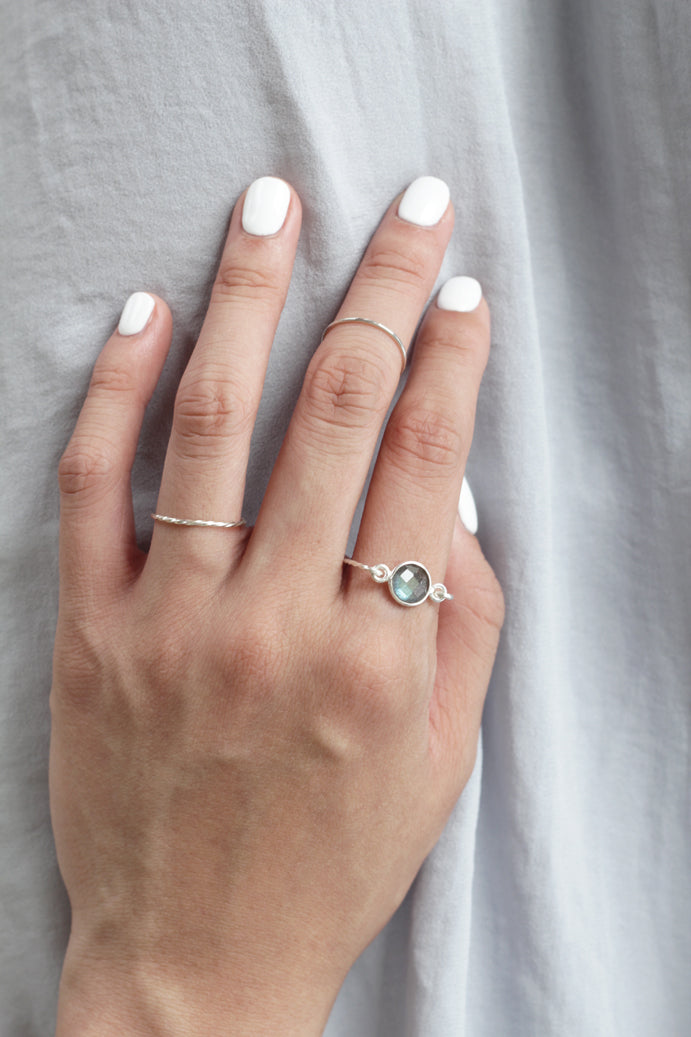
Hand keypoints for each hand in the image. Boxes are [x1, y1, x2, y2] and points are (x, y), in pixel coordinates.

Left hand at [50, 176, 502, 1035]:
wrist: (201, 957)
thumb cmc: (333, 856)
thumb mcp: (441, 751)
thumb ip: (460, 617)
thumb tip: (445, 488)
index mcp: (379, 654)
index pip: (425, 456)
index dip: (453, 355)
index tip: (462, 289)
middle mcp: (278, 621)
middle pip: (335, 410)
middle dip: (381, 290)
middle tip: (404, 212)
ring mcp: (174, 620)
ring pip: (212, 420)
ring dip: (249, 296)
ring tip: (271, 207)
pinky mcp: (92, 632)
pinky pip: (95, 483)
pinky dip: (114, 387)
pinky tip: (144, 312)